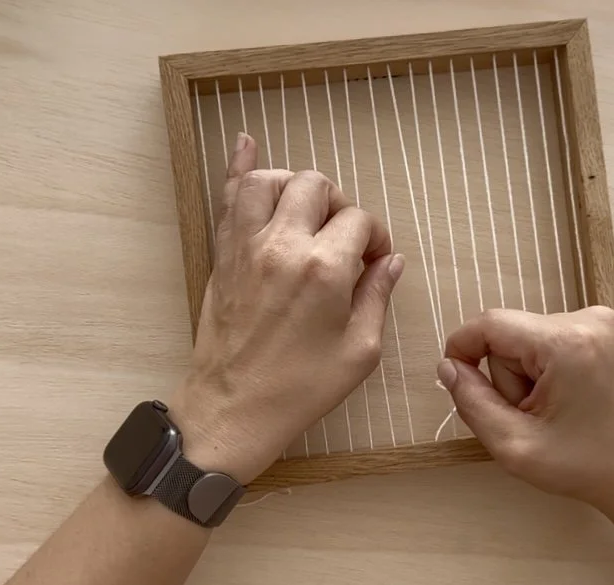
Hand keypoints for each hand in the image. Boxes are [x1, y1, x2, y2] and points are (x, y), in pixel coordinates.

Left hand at [170, 133, 403, 483]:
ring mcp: (246, 246)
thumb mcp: (359, 352)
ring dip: (294, 184)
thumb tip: (389, 263)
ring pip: (270, 180)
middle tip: (343, 239)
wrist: (232, 411)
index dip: (374, 237)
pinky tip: (245, 143)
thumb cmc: (298, 390)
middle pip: (316, 186)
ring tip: (307, 210)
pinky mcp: (224, 256)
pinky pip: (227, 197)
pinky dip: (237, 167)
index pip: (358, 220)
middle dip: (338, 204)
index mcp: (324, 270)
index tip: (373, 263)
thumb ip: (376, 297)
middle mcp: (283, 245)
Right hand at [437, 308, 613, 535]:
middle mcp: (589, 318)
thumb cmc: (585, 467)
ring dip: (528, 374)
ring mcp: (605, 320)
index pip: (490, 323)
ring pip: (530, 336)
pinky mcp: (611, 329)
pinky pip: (553, 338)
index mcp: (567, 342)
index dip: (462, 350)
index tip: (457, 383)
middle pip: (511, 333)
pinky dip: (548, 367)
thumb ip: (472, 401)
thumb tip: (448, 367)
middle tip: (531, 417)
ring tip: (554, 411)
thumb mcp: (514, 445)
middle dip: (508, 376)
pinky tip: (568, 398)